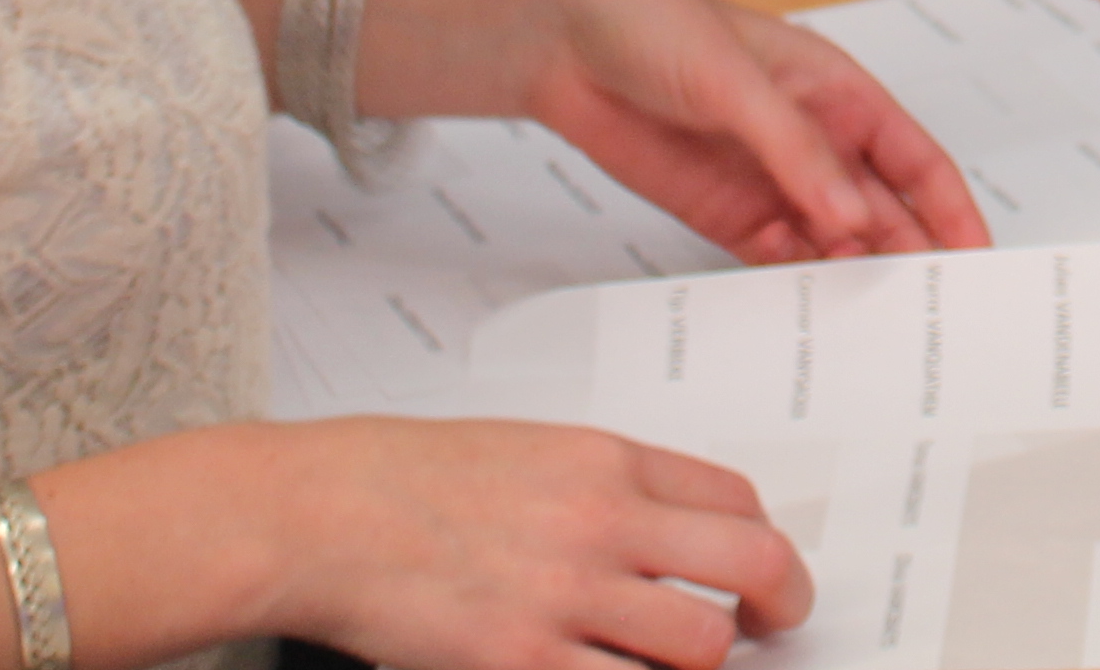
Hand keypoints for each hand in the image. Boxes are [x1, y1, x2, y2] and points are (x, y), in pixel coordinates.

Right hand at [244, 417, 807, 669]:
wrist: (318, 514)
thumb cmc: (401, 477)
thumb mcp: (524, 449)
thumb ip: (600, 487)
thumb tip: (662, 533)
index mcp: (603, 460)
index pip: (736, 500)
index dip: (763, 544)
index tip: (758, 572)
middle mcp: (601, 520)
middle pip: (752, 565)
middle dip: (780, 605)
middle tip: (773, 625)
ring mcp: (566, 596)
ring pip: (700, 646)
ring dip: (698, 662)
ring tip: (669, 661)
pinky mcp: (523, 661)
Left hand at [371, 0, 992, 263]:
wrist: (564, 46)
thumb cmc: (654, 24)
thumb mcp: (732, 77)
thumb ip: (794, 148)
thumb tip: (852, 214)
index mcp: (836, 91)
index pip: (914, 159)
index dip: (950, 208)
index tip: (976, 259)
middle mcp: (814, 140)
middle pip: (882, 210)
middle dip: (910, 258)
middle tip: (929, 316)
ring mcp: (771, 180)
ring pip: (835, 241)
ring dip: (854, 279)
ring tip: (875, 328)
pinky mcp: (726, 212)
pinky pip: (777, 257)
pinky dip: (795, 284)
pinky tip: (804, 307)